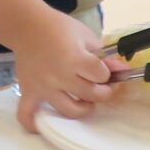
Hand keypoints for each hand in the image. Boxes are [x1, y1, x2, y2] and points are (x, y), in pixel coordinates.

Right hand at [11, 8, 119, 132]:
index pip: (101, 75)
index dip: (107, 73)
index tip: (103, 69)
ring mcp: (42, 86)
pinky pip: (27, 114)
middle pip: (90, 94)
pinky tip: (42, 125)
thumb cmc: (58, 28)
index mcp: (74, 58)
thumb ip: (104, 57)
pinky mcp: (28, 91)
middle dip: (102, 91)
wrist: (27, 25)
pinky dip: (34, 124)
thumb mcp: (86, 36)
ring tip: (84, 100)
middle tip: (100, 85)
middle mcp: (58, 75)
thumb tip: (121, 71)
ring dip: (82, 108)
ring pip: (69, 111)